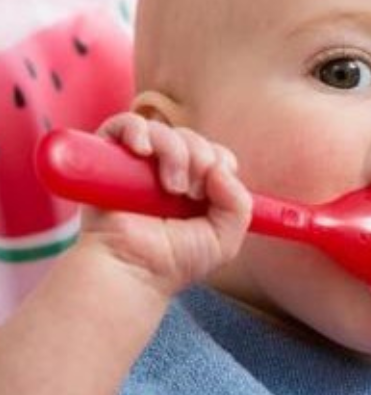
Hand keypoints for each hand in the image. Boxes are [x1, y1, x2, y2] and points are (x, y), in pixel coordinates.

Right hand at [77, 113, 251, 296]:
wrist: (132, 271)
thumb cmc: (173, 261)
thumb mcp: (224, 238)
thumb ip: (239, 204)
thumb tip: (221, 169)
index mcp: (194, 186)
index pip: (215, 153)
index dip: (219, 161)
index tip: (211, 188)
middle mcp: (165, 172)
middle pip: (192, 139)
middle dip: (200, 159)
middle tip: (190, 192)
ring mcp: (137, 165)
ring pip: (164, 130)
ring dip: (174, 152)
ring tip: (170, 186)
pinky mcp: (108, 159)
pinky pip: (123, 124)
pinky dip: (137, 130)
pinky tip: (142, 151)